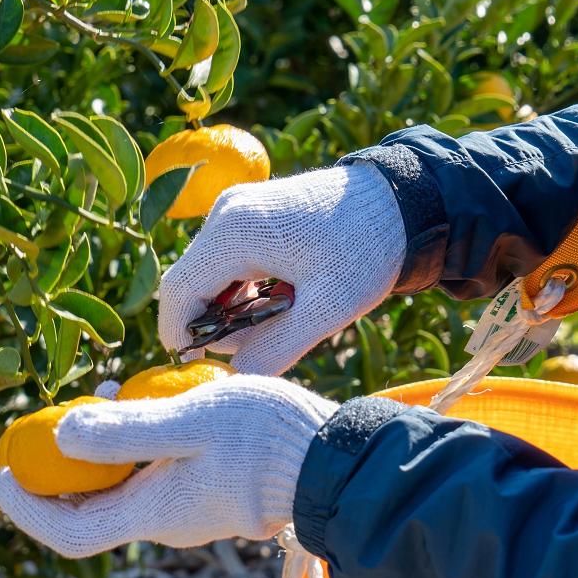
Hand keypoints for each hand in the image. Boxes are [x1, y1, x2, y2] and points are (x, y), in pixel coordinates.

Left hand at [0, 376, 336, 557]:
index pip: (70, 531)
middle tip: (50, 420)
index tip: (0, 473)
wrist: (337, 460)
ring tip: (108, 392)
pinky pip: (158, 473)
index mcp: (154, 513)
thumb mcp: (191, 420)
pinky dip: (139, 443)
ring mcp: (192, 510)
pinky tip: (153, 400)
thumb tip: (60, 436)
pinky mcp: (213, 493)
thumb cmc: (268, 438)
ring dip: (105, 447)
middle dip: (63, 468)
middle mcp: (167, 522)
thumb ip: (126, 431)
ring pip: (127, 485)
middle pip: (93, 507)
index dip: (26, 509)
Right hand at [158, 160, 405, 375]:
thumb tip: (234, 376)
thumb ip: (277, 348)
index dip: (180, 336)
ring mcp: (232, 208)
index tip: (200, 367)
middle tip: (252, 349)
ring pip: (204, 273)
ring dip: (226, 308)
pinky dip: (237, 288)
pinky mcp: (244, 210)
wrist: (398, 200)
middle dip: (208, 324)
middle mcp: (224, 214)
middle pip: (187, 283)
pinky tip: (275, 300)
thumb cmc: (366, 251)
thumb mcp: (326, 308)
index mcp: (235, 233)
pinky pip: (221, 259)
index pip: (179, 294)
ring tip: (277, 322)